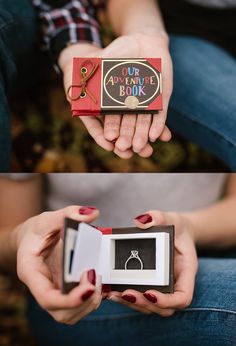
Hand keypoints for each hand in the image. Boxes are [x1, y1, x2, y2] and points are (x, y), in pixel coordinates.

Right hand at [13, 205, 101, 324]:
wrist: (33, 238)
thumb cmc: (37, 231)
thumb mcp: (48, 219)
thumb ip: (68, 214)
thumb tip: (91, 213)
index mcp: (32, 272)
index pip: (47, 298)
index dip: (68, 300)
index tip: (88, 288)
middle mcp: (42, 287)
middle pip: (61, 313)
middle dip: (82, 302)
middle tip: (95, 278)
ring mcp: (55, 292)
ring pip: (71, 314)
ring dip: (89, 303)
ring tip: (97, 279)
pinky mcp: (66, 292)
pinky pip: (78, 306)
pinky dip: (92, 299)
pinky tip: (99, 283)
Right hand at [60, 33, 172, 158]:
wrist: (137, 41)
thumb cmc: (113, 54)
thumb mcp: (97, 69)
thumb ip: (93, 83)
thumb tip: (88, 100)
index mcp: (109, 106)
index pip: (106, 125)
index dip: (106, 135)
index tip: (108, 143)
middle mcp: (126, 108)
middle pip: (126, 128)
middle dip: (126, 139)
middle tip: (125, 151)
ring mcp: (143, 104)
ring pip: (143, 124)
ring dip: (142, 137)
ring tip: (143, 149)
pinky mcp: (159, 98)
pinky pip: (159, 114)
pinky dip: (158, 125)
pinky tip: (158, 136)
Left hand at [107, 210, 197, 315]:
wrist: (178, 232)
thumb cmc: (178, 227)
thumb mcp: (171, 218)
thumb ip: (159, 217)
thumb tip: (141, 220)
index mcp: (186, 271)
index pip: (183, 297)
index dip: (167, 301)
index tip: (150, 293)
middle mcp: (176, 284)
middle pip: (165, 308)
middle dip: (145, 304)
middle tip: (126, 293)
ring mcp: (164, 287)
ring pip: (151, 307)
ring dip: (134, 304)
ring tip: (115, 294)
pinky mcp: (152, 285)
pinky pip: (143, 299)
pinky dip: (128, 299)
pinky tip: (113, 291)